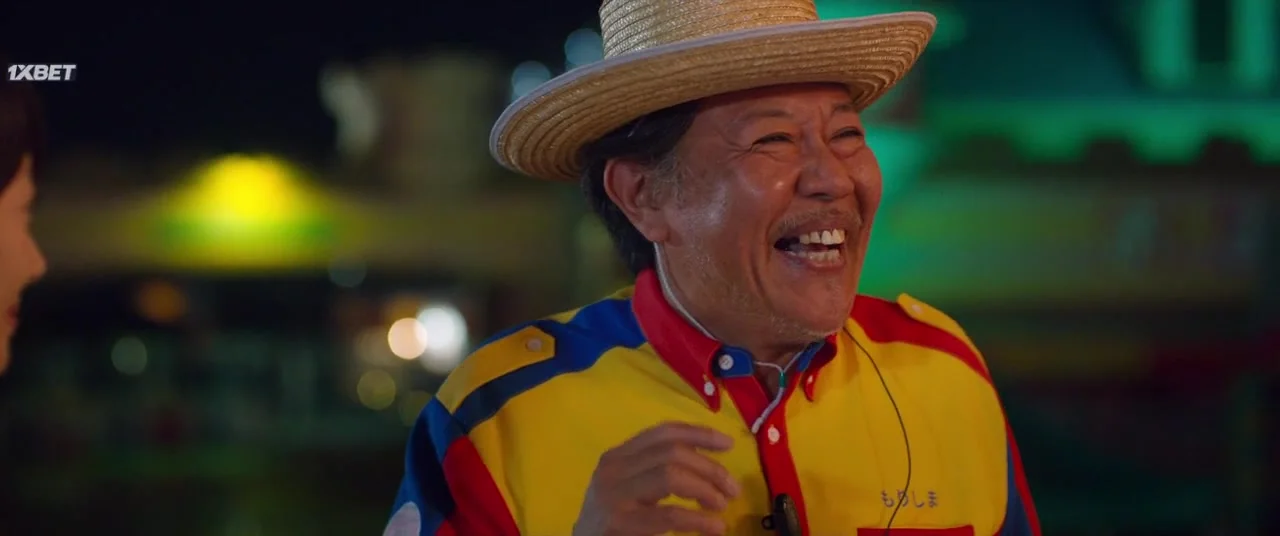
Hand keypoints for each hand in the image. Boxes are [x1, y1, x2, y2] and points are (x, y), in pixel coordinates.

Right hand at [573, 422, 740, 535]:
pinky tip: (715, 527)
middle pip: (671, 453)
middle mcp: (613, 469)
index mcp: (618, 456)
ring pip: (670, 475)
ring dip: (705, 489)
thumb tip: (710, 467)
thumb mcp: (631, 489)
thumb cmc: (612, 523)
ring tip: (722, 505)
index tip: (728, 443)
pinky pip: (669, 514)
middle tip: (732, 489)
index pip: (663, 433)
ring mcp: (614, 496)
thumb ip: (658, 472)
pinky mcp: (619, 522)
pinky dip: (698, 520)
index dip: (698, 434)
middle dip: (709, 467)